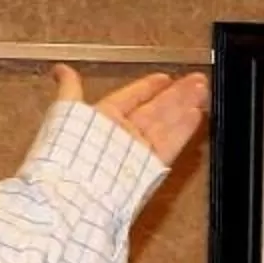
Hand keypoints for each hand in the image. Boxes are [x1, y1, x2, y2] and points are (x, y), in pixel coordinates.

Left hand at [52, 65, 209, 166]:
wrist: (74, 193)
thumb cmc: (66, 154)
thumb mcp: (66, 110)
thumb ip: (69, 88)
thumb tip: (60, 69)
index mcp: (104, 119)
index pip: (131, 97)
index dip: (149, 86)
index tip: (165, 77)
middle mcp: (123, 136)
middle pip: (156, 109)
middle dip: (177, 93)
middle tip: (197, 80)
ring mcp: (137, 151)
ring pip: (167, 123)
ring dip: (185, 105)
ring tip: (202, 90)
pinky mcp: (149, 167)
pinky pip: (170, 144)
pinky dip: (184, 129)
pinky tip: (196, 114)